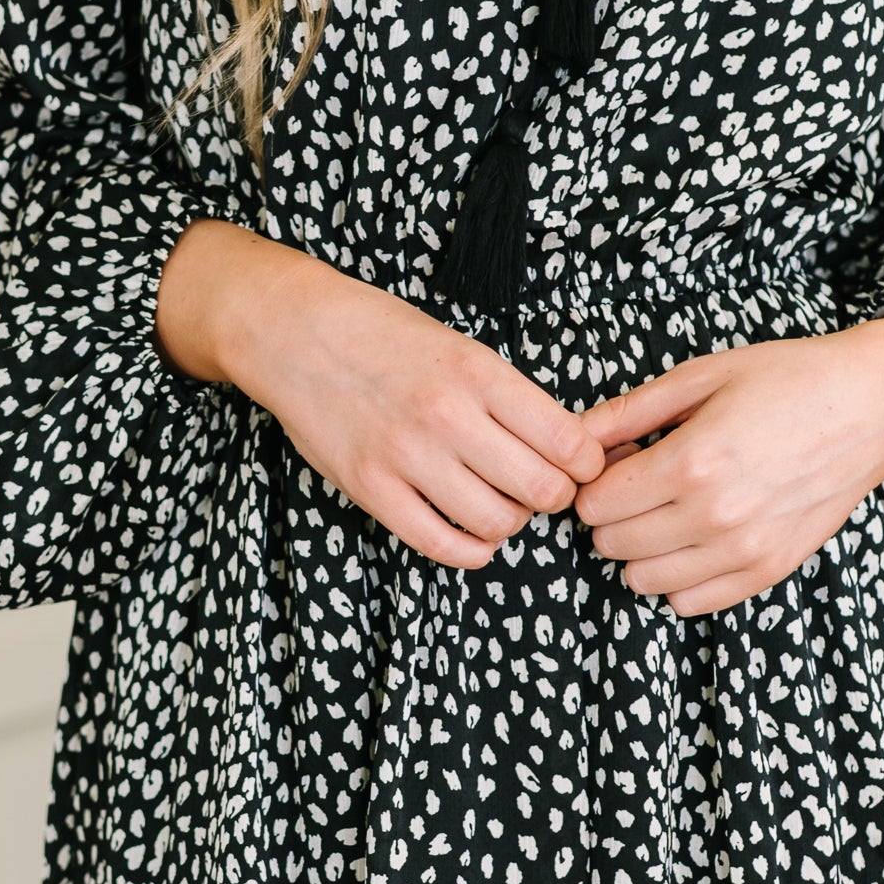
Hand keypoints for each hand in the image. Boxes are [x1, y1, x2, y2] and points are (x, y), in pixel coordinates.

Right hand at [155, 219, 607, 571]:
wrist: (296, 332)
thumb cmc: (382, 335)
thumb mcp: (459, 346)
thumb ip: (506, 395)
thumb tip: (566, 445)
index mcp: (479, 372)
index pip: (568, 441)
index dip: (587, 464)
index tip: (580, 466)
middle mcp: (448, 415)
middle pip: (541, 488)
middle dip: (555, 497)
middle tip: (545, 490)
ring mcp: (407, 455)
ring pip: (496, 521)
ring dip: (511, 523)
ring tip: (502, 506)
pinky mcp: (371, 487)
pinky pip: (438, 543)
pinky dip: (471, 551)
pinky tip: (474, 537)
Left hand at [572, 298, 883, 617]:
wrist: (873, 404)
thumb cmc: (788, 379)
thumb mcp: (701, 376)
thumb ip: (629, 412)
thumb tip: (573, 438)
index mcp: (691, 463)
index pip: (596, 504)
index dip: (592, 483)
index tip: (613, 464)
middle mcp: (715, 516)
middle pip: (612, 545)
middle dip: (611, 514)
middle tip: (637, 484)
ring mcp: (745, 550)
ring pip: (643, 581)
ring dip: (640, 549)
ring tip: (665, 511)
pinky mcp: (769, 569)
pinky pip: (691, 604)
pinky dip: (678, 579)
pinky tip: (692, 539)